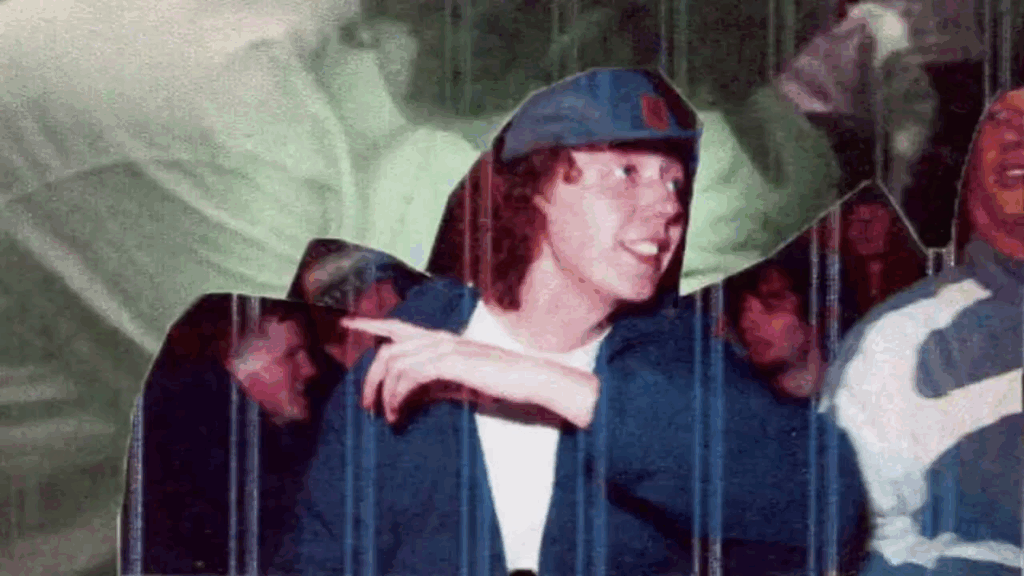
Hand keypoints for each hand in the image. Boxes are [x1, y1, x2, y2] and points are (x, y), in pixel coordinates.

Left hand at [341, 317, 599, 427]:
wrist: (532, 381)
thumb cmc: (501, 384)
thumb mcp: (461, 382)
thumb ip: (435, 382)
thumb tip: (409, 395)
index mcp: (442, 339)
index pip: (399, 326)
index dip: (371, 323)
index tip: (346, 323)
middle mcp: (440, 338)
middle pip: (388, 349)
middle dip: (369, 377)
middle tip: (365, 405)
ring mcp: (445, 348)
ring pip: (395, 362)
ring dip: (382, 392)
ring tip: (384, 416)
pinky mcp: (451, 362)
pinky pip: (410, 375)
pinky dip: (398, 396)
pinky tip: (399, 414)